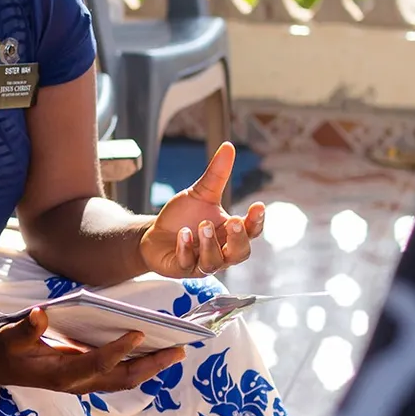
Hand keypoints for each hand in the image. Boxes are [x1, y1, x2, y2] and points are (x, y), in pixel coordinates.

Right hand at [0, 307, 184, 394]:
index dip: (117, 351)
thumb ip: (26, 329)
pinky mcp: (89, 378)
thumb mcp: (11, 338)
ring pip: (125, 380)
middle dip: (152, 366)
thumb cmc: (9, 350)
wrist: (3, 366)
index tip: (137, 333)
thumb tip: (40, 314)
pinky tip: (154, 352)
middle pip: (122, 379)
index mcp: (61, 374)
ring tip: (175, 352)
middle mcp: (78, 383)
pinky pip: (120, 376)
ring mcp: (86, 383)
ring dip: (151, 367)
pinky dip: (140, 366)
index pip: (96, 364)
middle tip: (178, 350)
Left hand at [139, 143, 265, 278]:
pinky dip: (186, 249)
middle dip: (239, 238)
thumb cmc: (184, 217)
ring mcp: (203, 263)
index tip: (258, 206)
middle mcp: (221, 251)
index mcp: (230, 233)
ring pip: (215, 262)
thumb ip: (216, 175)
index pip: (251, 230)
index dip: (257, 221)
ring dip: (210, 244)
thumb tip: (228, 146)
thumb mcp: (201, 194)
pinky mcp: (183, 269)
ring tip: (203, 225)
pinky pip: (188, 263)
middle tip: (234, 220)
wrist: (156, 235)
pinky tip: (183, 234)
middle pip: (241, 253)